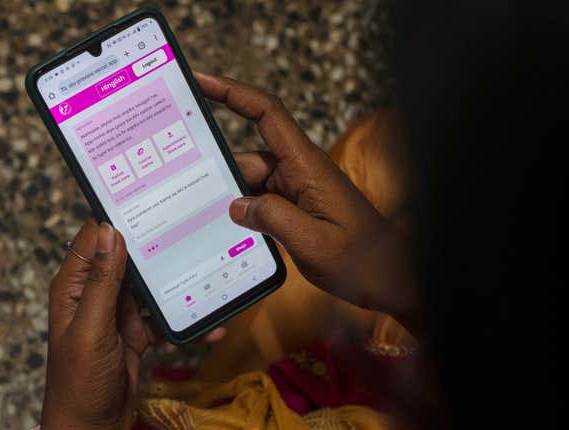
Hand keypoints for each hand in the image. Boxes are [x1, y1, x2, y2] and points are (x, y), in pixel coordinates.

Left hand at [42, 218, 225, 428]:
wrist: (92, 427)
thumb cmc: (78, 381)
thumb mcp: (91, 328)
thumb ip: (101, 282)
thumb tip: (109, 232)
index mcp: (75, 286)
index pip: (95, 238)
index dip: (118, 216)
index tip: (150, 197)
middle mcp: (96, 293)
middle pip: (129, 258)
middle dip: (158, 245)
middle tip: (190, 226)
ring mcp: (119, 311)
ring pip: (151, 284)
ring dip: (177, 282)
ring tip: (207, 271)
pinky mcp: (138, 330)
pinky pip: (164, 315)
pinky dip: (184, 319)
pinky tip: (208, 324)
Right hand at [196, 73, 420, 330]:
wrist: (389, 277)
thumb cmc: (360, 258)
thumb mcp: (312, 242)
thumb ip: (271, 219)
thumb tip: (235, 206)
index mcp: (307, 166)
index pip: (267, 113)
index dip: (232, 92)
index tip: (200, 81)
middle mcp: (299, 171)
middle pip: (248, 157)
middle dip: (218, 172)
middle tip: (179, 188)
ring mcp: (298, 190)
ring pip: (251, 184)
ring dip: (230, 200)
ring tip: (198, 220)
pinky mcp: (297, 208)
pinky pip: (262, 202)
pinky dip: (244, 214)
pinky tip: (226, 234)